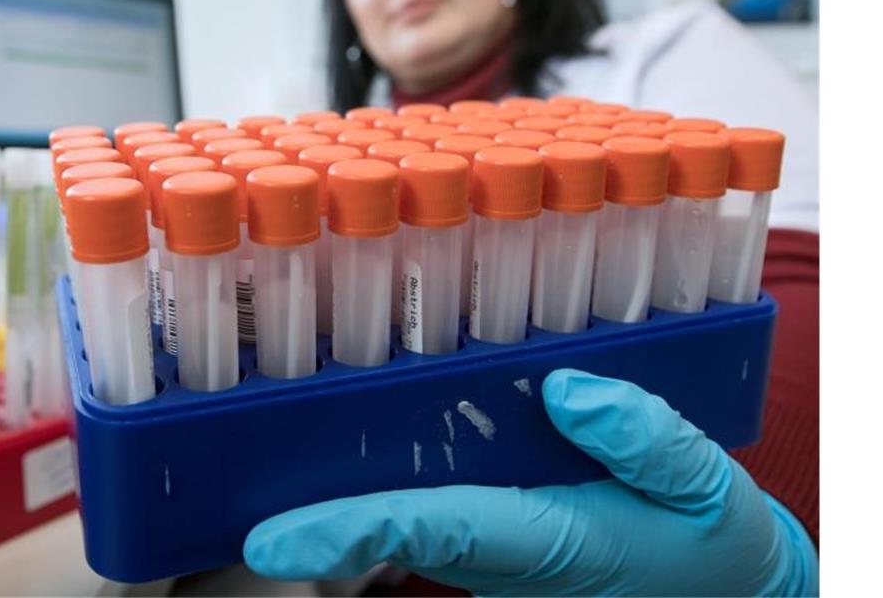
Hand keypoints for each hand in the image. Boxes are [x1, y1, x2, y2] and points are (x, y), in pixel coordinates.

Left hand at [244, 368, 817, 595]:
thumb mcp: (707, 489)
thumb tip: (567, 387)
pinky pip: (430, 512)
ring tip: (276, 431)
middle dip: (314, 509)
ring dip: (341, 491)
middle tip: (234, 470)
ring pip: (403, 518)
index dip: (346, 534)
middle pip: (390, 525)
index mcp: (548, 542)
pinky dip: (388, 484)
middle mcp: (502, 554)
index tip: (270, 540)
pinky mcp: (499, 540)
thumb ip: (644, 438)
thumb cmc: (717, 547)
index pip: (427, 532)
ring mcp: (495, 553)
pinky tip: (363, 433)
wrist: (729, 594)